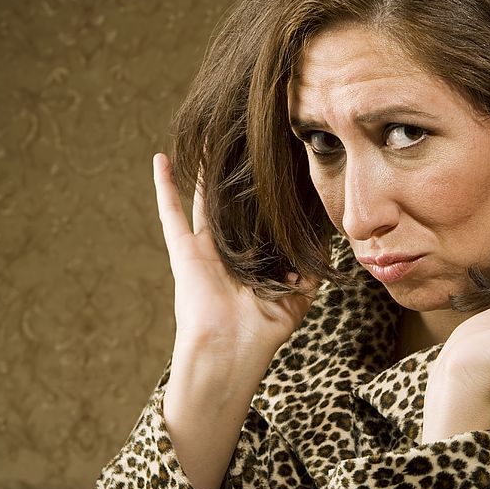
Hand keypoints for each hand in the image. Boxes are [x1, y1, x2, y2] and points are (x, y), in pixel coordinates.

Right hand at [153, 153, 316, 488]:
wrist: (231, 353)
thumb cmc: (263, 330)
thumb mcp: (298, 297)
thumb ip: (310, 269)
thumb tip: (328, 242)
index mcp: (251, 259)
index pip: (259, 218)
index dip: (266, 194)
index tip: (276, 164)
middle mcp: (226, 249)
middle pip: (231, 201)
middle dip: (236, 173)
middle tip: (243, 140)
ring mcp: (202, 248)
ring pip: (201, 198)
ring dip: (202, 168)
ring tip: (206, 135)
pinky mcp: (184, 251)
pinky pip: (171, 214)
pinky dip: (164, 186)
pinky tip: (161, 158)